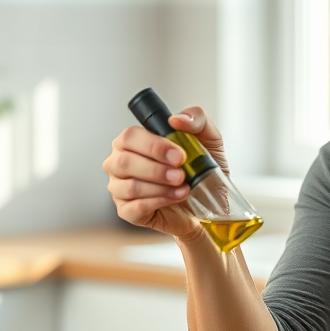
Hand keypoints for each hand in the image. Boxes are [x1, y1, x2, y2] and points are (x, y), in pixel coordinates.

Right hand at [102, 107, 229, 239]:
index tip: (179, 156)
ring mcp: (120, 188)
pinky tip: (175, 198)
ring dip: (160, 188)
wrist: (209, 201)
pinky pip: (134, 208)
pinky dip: (158, 202)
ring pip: (130, 186)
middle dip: (156, 170)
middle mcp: (120, 162)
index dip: (154, 146)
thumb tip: (177, 119)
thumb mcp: (208, 138)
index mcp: (133, 141)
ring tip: (183, 188)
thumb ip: (197, 119)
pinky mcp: (127, 211)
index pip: (130, 136)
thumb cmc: (200, 168)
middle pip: (124, 162)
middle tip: (181, 175)